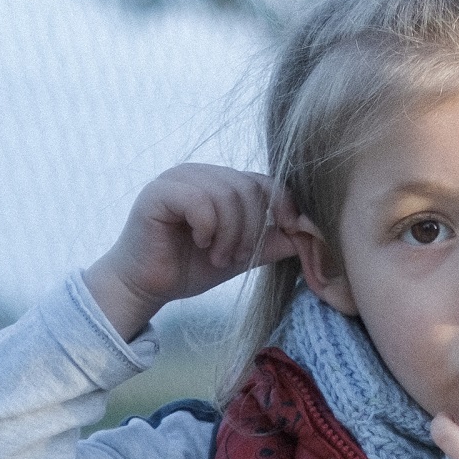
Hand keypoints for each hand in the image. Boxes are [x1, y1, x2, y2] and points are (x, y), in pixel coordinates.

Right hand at [84, 164, 297, 340]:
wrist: (148, 285)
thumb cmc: (191, 266)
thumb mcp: (243, 254)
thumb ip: (273, 241)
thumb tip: (310, 234)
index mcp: (221, 182)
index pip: (264, 181)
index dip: (283, 204)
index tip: (287, 230)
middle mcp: (200, 173)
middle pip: (248, 188)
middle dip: (250, 229)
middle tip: (234, 256)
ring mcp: (178, 178)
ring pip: (227, 194)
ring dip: (229, 234)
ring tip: (217, 256)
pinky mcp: (158, 192)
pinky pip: (199, 201)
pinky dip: (208, 227)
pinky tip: (200, 243)